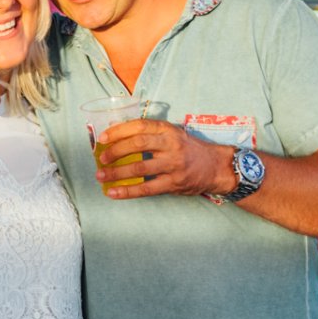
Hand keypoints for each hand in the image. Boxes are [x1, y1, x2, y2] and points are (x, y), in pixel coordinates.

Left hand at [94, 120, 234, 199]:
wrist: (216, 167)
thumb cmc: (188, 149)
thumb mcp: (173, 135)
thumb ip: (150, 135)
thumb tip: (116, 137)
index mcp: (168, 130)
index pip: (140, 126)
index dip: (118, 131)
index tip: (102, 138)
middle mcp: (171, 145)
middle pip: (138, 145)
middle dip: (115, 151)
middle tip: (101, 158)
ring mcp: (174, 165)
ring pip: (139, 168)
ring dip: (116, 173)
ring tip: (101, 176)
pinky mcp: (174, 183)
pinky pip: (146, 189)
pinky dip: (127, 191)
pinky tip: (113, 193)